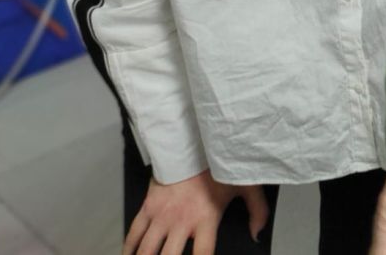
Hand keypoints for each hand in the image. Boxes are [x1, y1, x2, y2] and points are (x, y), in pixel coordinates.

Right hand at [123, 170, 268, 254]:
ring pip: (147, 250)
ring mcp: (161, 215)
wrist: (193, 142)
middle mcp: (181, 221)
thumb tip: (257, 235)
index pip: (202, 253)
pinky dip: (128, 248)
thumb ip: (257, 210)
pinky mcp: (147, 207)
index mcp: (205, 218)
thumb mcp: (246, 185)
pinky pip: (133, 233)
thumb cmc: (219, 166)